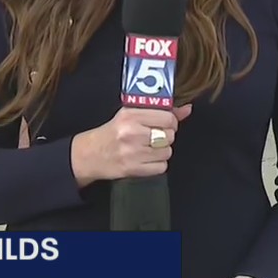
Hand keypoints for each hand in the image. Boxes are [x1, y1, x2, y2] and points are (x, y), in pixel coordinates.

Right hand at [70, 105, 191, 186]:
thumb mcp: (131, 115)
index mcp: (131, 115)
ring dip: (161, 152)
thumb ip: (160, 111)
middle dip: (165, 137)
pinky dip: (157, 165)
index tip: (164, 124)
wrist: (89, 155)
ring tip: (148, 148)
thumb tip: (187, 109)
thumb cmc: (112, 133)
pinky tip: (145, 159)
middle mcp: (132, 132)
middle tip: (153, 137)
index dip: (170, 122)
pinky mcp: (133, 169)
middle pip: (169, 135)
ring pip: (167, 152)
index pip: (168, 117)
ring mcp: (132, 152)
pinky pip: (161, 167)